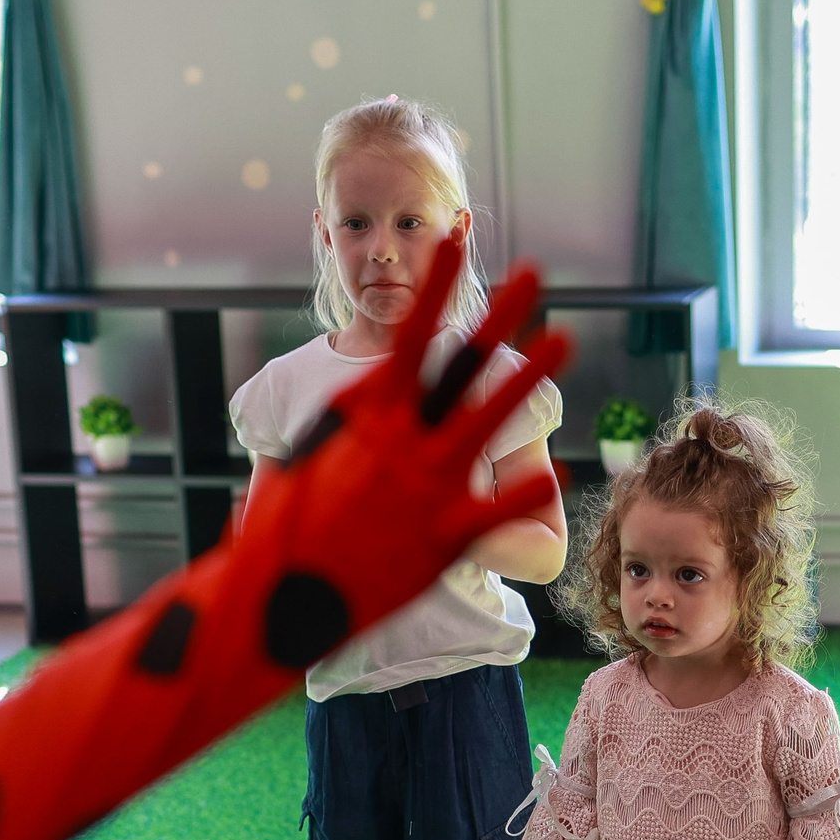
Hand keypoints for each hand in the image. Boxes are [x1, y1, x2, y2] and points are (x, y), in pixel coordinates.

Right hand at [245, 237, 569, 668]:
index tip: (455, 241)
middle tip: (534, 274)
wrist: (274, 598)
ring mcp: (425, 487)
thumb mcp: (301, 459)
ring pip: (489, 419)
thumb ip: (341, 425)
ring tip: (564, 337)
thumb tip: (355, 399)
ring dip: (530, 376)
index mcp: (365, 415)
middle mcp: (400, 441)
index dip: (437, 286)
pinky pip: (497, 508)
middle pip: (462, 364)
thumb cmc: (280, 530)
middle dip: (501, 314)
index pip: (410, 335)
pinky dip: (526, 490)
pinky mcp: (442, 539)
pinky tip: (558, 473)